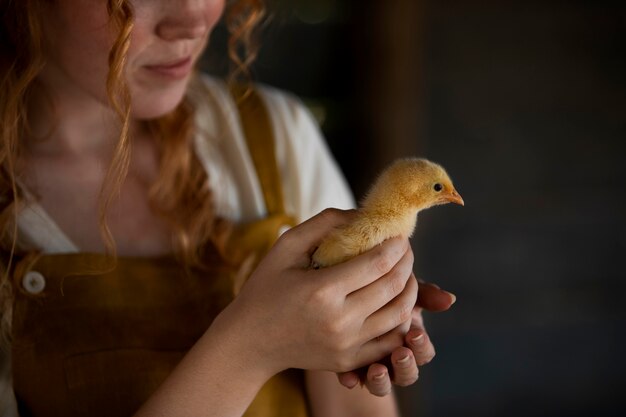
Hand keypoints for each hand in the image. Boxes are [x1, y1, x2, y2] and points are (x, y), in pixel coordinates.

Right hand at [210, 209, 417, 378]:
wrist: (250, 341)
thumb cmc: (266, 287)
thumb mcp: (286, 245)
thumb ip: (325, 223)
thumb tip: (364, 214)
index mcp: (322, 290)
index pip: (379, 262)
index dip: (397, 244)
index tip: (398, 234)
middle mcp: (339, 321)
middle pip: (394, 286)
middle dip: (408, 261)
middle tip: (404, 248)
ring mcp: (346, 346)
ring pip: (400, 314)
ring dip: (411, 289)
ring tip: (404, 272)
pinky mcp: (349, 362)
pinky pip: (391, 341)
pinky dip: (401, 320)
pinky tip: (396, 302)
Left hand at [336, 280, 455, 395]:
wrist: (346, 293)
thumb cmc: (381, 288)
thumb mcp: (400, 288)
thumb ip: (424, 293)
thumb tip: (450, 299)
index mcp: (411, 342)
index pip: (424, 352)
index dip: (422, 346)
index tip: (416, 334)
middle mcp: (394, 359)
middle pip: (407, 374)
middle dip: (405, 366)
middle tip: (401, 354)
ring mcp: (372, 367)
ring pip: (382, 386)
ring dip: (381, 381)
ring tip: (377, 370)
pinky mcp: (348, 369)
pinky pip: (352, 380)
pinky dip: (351, 380)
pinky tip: (348, 377)